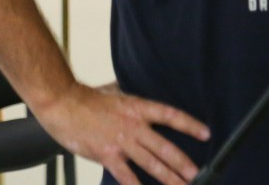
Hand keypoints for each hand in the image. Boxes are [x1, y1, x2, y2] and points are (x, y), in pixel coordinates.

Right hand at [34, 82, 209, 184]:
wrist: (63, 104)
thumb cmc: (88, 97)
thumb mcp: (118, 92)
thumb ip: (133, 99)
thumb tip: (144, 98)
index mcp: (139, 108)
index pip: (171, 115)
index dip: (190, 125)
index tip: (206, 133)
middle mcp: (134, 126)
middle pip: (164, 146)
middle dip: (182, 162)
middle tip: (198, 174)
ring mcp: (121, 142)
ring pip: (150, 163)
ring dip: (168, 177)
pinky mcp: (106, 155)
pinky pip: (125, 175)